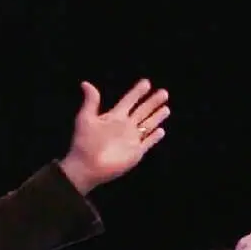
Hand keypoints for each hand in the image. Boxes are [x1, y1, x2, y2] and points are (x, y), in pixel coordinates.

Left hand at [58, 79, 169, 193]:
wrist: (86, 167)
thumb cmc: (84, 143)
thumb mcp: (85, 119)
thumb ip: (91, 101)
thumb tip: (85, 83)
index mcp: (114, 117)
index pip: (129, 101)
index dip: (137, 92)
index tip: (146, 82)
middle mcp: (125, 127)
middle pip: (142, 111)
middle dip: (152, 102)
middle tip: (164, 92)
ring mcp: (131, 140)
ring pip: (148, 125)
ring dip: (157, 117)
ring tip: (166, 108)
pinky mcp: (135, 153)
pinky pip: (148, 143)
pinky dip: (154, 137)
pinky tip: (161, 130)